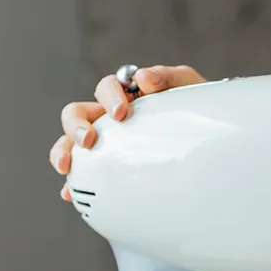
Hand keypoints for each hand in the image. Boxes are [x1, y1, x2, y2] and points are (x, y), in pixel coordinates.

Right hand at [49, 64, 206, 199]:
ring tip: (67, 166)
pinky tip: (69, 194)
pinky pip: (83, 174)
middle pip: (76, 113)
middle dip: (75, 125)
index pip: (106, 88)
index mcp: (126, 94)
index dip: (108, 97)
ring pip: (70, 141)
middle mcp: (107, 116)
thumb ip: (167, 77)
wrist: (206, 135)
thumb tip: (143, 78)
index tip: (121, 113)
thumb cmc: (192, 105)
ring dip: (63, 150)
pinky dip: (74, 183)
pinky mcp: (107, 166)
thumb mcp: (186, 86)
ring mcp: (104, 141)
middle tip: (88, 139)